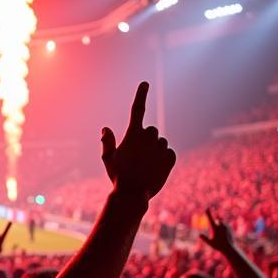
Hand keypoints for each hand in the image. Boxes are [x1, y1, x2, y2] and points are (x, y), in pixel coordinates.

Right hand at [100, 82, 174, 197]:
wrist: (133, 194)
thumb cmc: (118, 176)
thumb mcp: (108, 159)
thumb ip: (107, 142)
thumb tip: (105, 128)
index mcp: (133, 134)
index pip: (137, 109)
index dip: (141, 95)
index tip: (145, 84)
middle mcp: (148, 137)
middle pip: (151, 130)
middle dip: (146, 139)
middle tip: (137, 156)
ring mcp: (161, 147)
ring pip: (161, 142)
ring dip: (155, 150)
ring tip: (145, 165)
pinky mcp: (171, 157)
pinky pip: (169, 153)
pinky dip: (164, 159)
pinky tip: (155, 169)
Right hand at [199, 206, 237, 255]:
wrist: (230, 248)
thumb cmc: (219, 246)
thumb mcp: (210, 243)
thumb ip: (205, 238)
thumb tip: (199, 235)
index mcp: (215, 228)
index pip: (211, 218)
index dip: (208, 213)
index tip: (207, 207)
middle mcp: (221, 226)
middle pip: (218, 218)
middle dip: (216, 218)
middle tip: (215, 217)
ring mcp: (227, 227)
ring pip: (222, 222)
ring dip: (220, 223)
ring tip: (219, 227)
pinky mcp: (230, 229)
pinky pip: (226, 225)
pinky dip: (223, 226)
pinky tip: (224, 231)